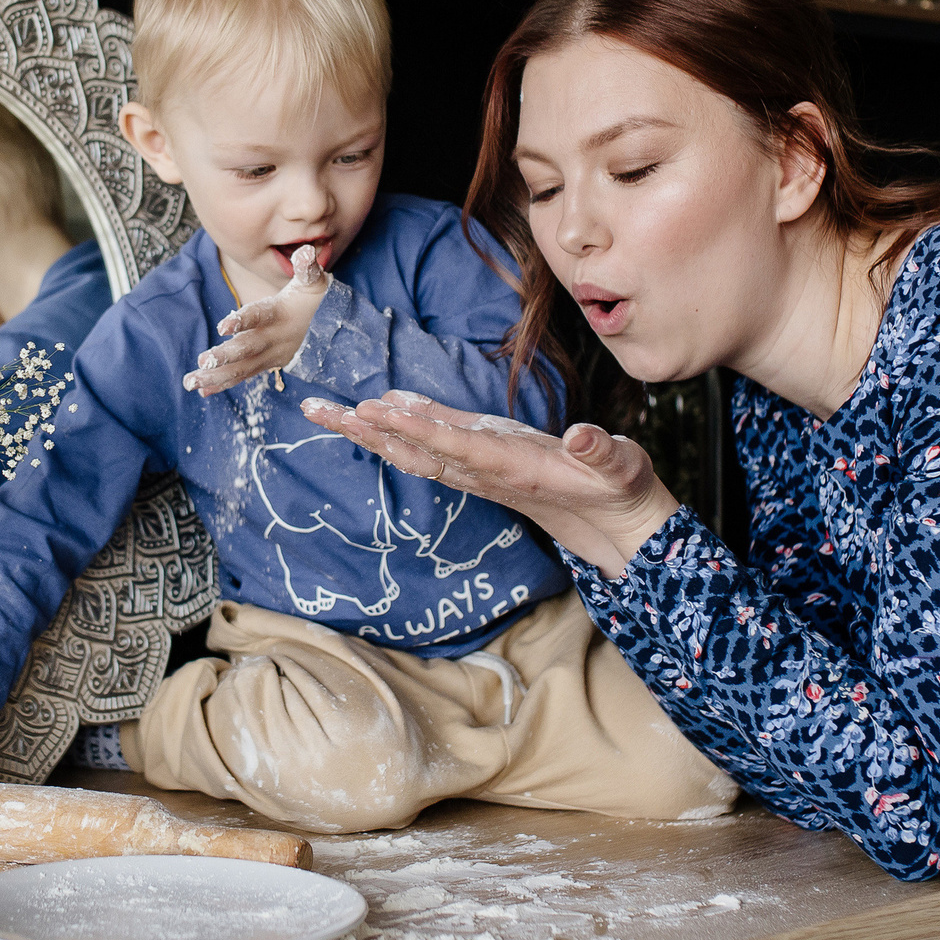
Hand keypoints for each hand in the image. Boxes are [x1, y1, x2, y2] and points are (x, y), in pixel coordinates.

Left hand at [184, 244, 328, 395]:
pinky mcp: (266, 364)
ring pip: (242, 368)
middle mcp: (274, 338)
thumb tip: (304, 251)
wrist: (333, 329)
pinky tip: (202, 390)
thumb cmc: (316, 299)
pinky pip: (243, 376)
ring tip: (191, 382)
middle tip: (202, 361)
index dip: (242, 321)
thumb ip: (307, 268)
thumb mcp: (314, 281)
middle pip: (248, 348)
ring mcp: (271, 355)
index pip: (261, 317)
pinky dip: (223, 383)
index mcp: (281, 314)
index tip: (222, 326)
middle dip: (225, 356)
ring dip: (216, 376)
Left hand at [298, 390, 679, 577]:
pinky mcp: (487, 465)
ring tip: (330, 409)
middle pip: (415, 450)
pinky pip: (436, 447)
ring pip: (417, 450)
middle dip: (366, 431)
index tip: (374, 411)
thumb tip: (583, 437)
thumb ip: (603, 453)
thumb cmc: (622, 493)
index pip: (455, 445)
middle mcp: (488, 470)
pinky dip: (406, 427)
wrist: (618, 530)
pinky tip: (384, 408)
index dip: (414, 428)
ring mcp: (484, 469)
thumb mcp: (622, 470)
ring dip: (372, 432)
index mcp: (514, 468)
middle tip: (317, 409)